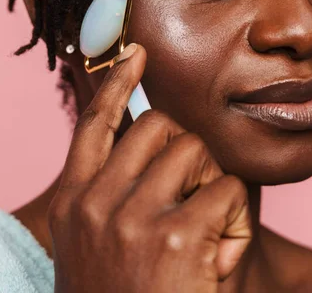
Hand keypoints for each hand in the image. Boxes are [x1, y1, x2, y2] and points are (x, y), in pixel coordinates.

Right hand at [48, 44, 251, 292]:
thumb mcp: (97, 247)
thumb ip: (111, 195)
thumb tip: (146, 139)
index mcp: (75, 203)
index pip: (95, 125)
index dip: (118, 84)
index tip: (137, 54)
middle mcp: (96, 204)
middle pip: (158, 126)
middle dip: (186, 148)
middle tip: (193, 192)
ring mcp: (133, 219)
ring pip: (195, 151)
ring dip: (213, 183)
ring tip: (206, 231)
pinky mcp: (176, 238)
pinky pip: (227, 191)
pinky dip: (236, 221)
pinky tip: (219, 258)